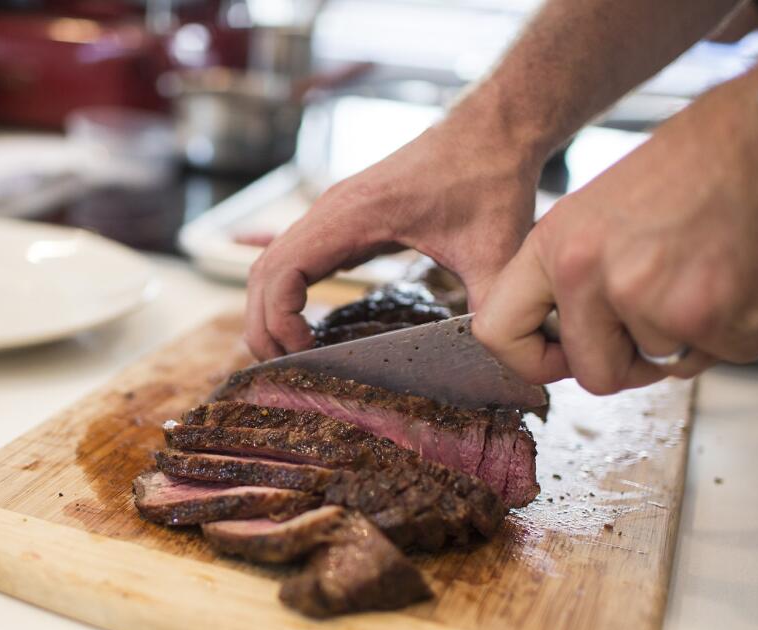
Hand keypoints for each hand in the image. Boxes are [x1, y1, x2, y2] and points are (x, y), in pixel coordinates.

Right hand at [244, 92, 548, 358]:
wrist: (492, 131)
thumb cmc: (489, 179)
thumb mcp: (494, 251)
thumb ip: (488, 304)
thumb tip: (490, 356)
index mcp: (352, 217)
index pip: (281, 271)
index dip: (280, 320)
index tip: (307, 353)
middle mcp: (330, 212)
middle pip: (262, 273)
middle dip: (264, 326)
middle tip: (287, 370)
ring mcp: (331, 214)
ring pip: (271, 265)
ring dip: (269, 311)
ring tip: (291, 355)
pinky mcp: (342, 220)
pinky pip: (294, 258)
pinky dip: (286, 294)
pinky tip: (307, 327)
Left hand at [474, 60, 757, 394]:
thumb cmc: (705, 162)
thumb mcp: (605, 208)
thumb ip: (580, 272)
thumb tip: (574, 330)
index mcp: (554, 244)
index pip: (498, 332)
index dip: (533, 361)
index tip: (563, 360)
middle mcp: (588, 273)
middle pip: (592, 373)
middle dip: (631, 364)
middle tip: (663, 327)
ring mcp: (644, 297)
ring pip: (661, 362)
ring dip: (693, 335)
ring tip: (711, 274)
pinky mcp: (702, 315)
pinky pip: (717, 356)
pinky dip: (740, 331)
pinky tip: (744, 279)